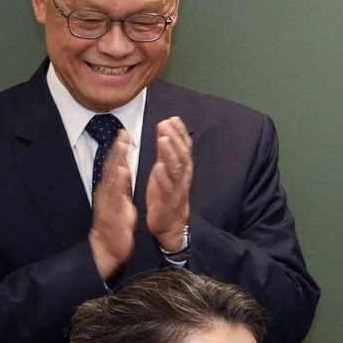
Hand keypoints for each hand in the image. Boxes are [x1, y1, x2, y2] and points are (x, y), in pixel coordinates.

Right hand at [88, 130, 137, 279]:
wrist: (108, 248)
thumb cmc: (116, 224)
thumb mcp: (121, 200)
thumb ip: (121, 184)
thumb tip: (123, 167)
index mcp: (111, 188)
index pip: (116, 165)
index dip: (121, 148)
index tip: (126, 132)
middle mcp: (106, 191)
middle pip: (111, 165)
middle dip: (118, 147)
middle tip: (124, 131)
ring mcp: (106, 201)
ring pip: (111, 176)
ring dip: (116, 159)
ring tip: (122, 144)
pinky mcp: (109, 212)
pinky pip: (113, 195)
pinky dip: (118, 182)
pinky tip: (122, 170)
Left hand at [143, 116, 191, 251]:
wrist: (169, 223)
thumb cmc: (166, 194)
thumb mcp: (166, 168)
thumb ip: (165, 150)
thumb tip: (164, 128)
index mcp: (182, 168)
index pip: (184, 146)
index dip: (179, 132)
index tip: (172, 118)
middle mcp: (182, 177)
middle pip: (181, 154)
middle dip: (174, 138)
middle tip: (166, 124)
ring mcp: (177, 189)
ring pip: (176, 169)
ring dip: (170, 153)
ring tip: (163, 140)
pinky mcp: (168, 201)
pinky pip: (167, 188)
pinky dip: (163, 177)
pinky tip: (158, 167)